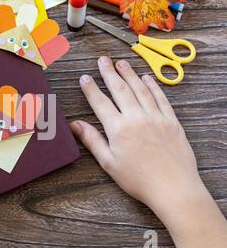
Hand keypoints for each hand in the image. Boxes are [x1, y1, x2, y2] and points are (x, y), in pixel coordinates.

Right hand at [70, 57, 202, 209]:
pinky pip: (160, 98)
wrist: (172, 187)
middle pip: (120, 89)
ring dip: (129, 74)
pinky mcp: (171, 121)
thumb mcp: (109, 163)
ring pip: (140, 89)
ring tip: (121, 63)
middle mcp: (136, 118)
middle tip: (103, 60)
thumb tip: (75, 125)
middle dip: (109, 73)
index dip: (91, 89)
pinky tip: (146, 78)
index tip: (85, 78)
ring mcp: (155, 117)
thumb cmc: (138, 179)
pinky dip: (153, 86)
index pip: (100, 103)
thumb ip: (92, 140)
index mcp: (118, 129)